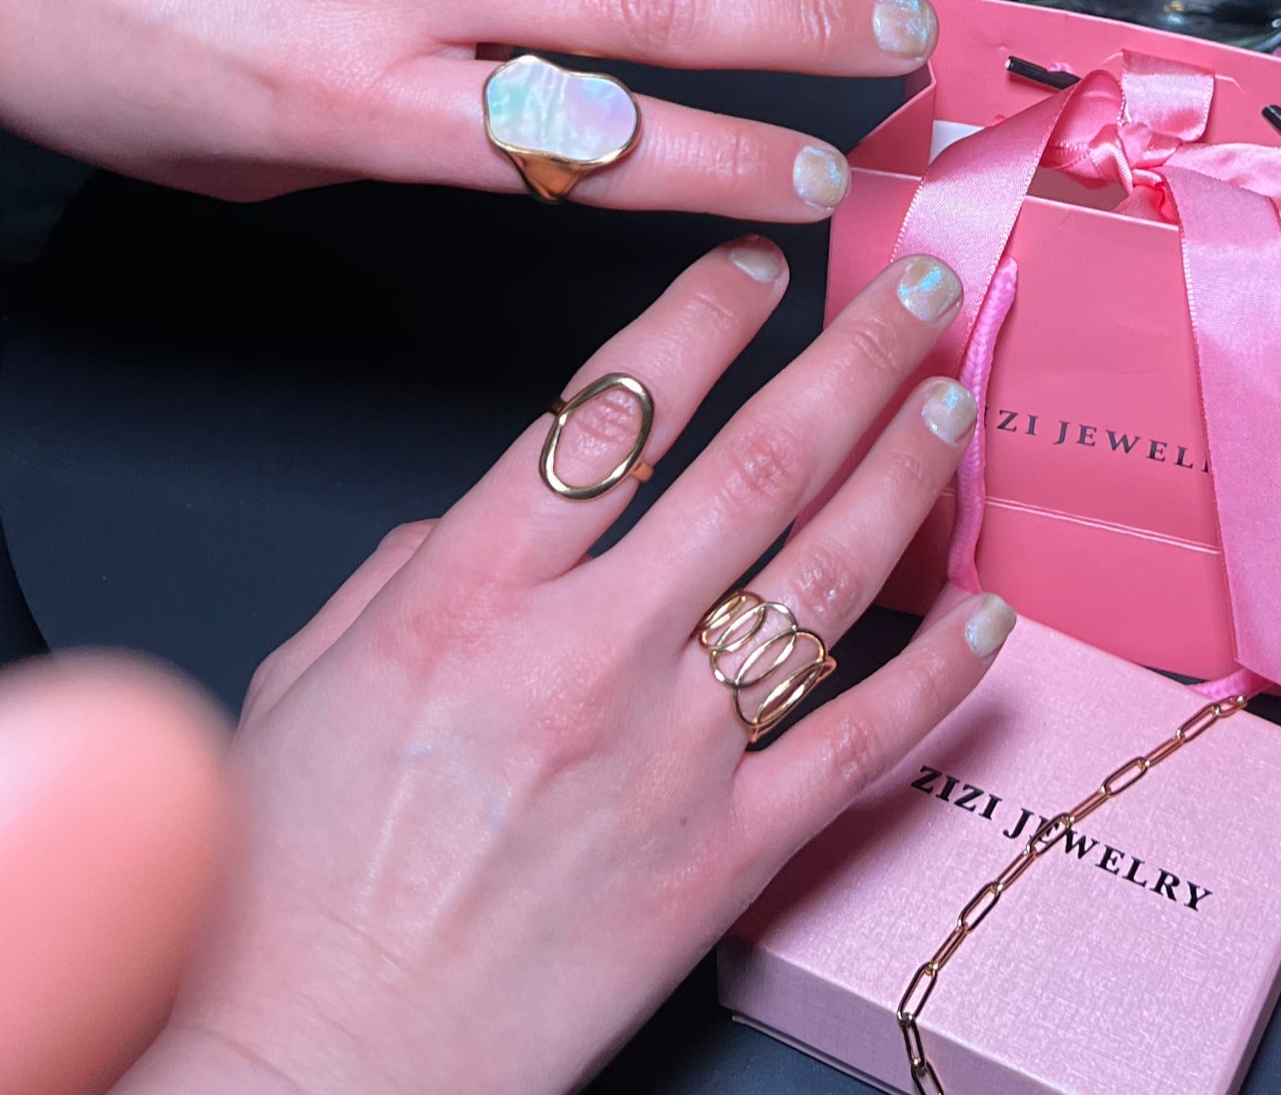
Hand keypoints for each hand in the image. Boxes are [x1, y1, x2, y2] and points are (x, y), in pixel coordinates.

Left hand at [0, 0, 933, 213]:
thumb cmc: (80, 44)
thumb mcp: (235, 167)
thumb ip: (386, 150)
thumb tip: (502, 130)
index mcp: (368, 104)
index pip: (600, 146)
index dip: (733, 165)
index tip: (825, 177)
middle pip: (650, 14)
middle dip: (801, 33)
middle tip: (899, 41)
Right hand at [114, 240, 1014, 1094]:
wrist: (321, 1062)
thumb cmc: (296, 875)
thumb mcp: (310, 676)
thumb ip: (416, 564)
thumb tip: (498, 507)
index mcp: (470, 595)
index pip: (615, 412)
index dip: (702, 319)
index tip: (760, 265)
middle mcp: (588, 655)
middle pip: (757, 467)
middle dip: (853, 359)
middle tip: (920, 288)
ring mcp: (672, 757)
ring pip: (825, 579)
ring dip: (904, 476)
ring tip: (954, 400)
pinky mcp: (726, 858)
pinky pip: (859, 745)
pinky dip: (935, 673)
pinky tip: (984, 611)